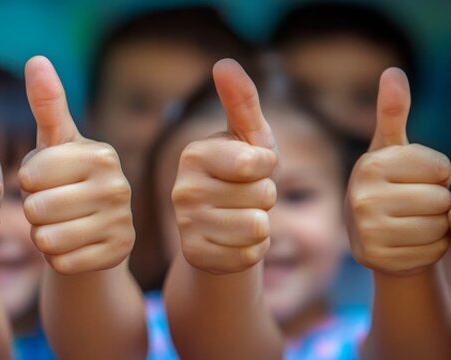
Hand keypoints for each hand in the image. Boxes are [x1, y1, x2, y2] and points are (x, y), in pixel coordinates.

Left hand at [18, 56, 132, 274]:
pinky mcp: (118, 255)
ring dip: (42, 236)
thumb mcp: (55, 142)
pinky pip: (61, 264)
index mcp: (100, 153)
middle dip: (32, 211)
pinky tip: (72, 246)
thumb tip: (36, 59)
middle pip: (37, 209)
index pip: (30, 174)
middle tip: (51, 206)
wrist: (97, 231)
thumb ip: (46, 103)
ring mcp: (122, 223)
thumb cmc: (65, 178)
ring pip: (47, 239)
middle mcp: (119, 186)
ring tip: (58, 225)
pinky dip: (57, 259)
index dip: (25, 181)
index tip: (41, 179)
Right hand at [171, 59, 275, 274]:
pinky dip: (253, 250)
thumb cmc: (242, 174)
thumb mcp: (249, 136)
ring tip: (241, 217)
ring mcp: (186, 227)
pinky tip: (235, 242)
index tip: (253, 166)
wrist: (222, 229)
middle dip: (266, 197)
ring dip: (261, 224)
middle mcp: (182, 189)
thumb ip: (241, 101)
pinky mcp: (196, 258)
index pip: (258, 162)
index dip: (268, 166)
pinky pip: (251, 255)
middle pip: (262, 196)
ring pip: (257, 227)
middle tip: (245, 196)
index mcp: (194, 153)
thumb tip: (224, 63)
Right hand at [347, 68, 450, 275]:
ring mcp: (368, 230)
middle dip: (439, 202)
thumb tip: (393, 70)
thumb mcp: (390, 149)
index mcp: (371, 164)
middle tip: (418, 204)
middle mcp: (362, 197)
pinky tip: (413, 243)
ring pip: (438, 227)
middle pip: (440, 200)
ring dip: (437, 227)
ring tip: (416, 222)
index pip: (441, 169)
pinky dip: (430, 249)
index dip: (440, 174)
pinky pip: (431, 253)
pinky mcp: (379, 259)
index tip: (421, 178)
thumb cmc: (388, 185)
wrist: (369, 237)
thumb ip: (393, 111)